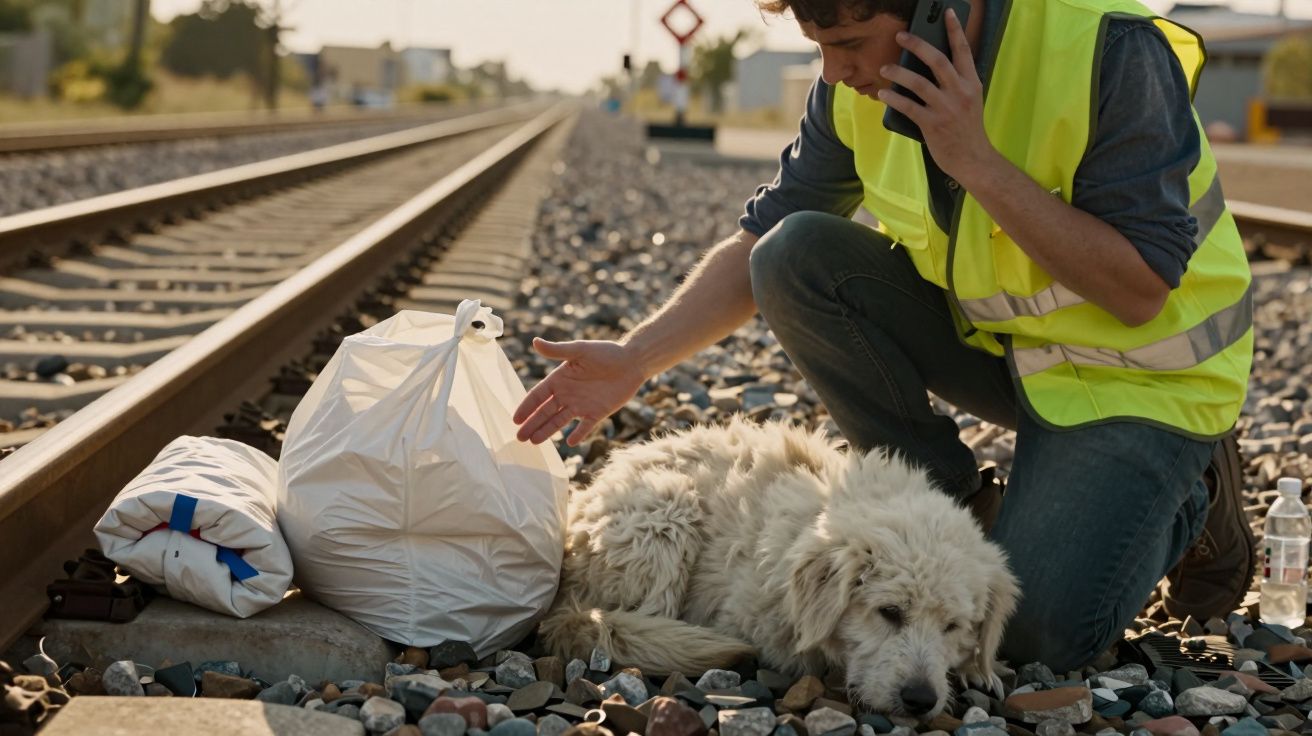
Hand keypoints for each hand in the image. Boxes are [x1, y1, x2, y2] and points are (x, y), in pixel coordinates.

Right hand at [513, 338, 646, 445]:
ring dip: (547, 431)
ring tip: (534, 442)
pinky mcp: (597, 413)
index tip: (515, 419)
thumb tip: (534, 342)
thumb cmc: (606, 352)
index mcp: (560, 379)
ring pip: (560, 421)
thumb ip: (558, 350)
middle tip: (519, 438)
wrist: (632, 362)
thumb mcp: (580, 350)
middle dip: (532, 424)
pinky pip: (585, 427)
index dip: (527, 407)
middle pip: (545, 412)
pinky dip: (578, 434)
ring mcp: (581, 405)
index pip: (538, 396)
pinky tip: (570, 443)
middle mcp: (568, 394)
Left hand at [876, 9, 999, 184]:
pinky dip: (893, 99)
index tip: (947, 12)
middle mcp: (960, 92)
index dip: (955, 30)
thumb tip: (929, 67)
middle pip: (937, 60)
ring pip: (918, 82)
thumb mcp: (969, 101)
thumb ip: (955, 84)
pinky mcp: (932, 124)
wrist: (972, 158)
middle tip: (900, 35)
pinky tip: (883, 94)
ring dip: (898, 73)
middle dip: (917, 44)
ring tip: (885, 68)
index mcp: (971, 83)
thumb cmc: (967, 129)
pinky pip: (908, 106)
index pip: (963, 50)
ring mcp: (946, 108)